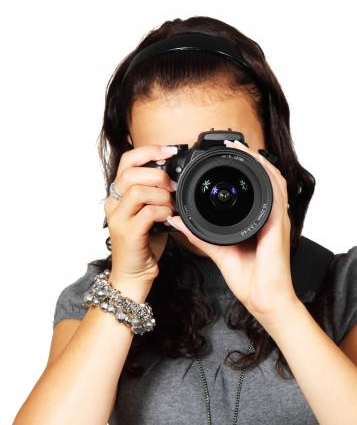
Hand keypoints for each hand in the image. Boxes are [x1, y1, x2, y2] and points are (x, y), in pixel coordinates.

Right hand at [104, 144, 178, 286]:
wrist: (133, 274)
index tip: (171, 151)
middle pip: (131, 172)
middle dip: (158, 174)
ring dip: (162, 195)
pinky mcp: (128, 233)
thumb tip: (174, 177)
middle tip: (173, 186)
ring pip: (139, 191)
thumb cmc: (143, 244)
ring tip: (171, 206)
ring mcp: (118, 218)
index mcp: (118, 194)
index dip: (149, 151)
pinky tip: (170, 218)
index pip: (127, 161)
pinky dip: (163, 212)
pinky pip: (147, 212)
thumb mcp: (148, 213)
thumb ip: (155, 194)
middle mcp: (113, 203)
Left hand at [166, 139, 297, 319]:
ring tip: (241, 148)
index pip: (252, 190)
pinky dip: (268, 177)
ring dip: (258, 162)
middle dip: (250, 159)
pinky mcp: (279, 226)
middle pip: (265, 179)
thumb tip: (179, 222)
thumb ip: (200, 236)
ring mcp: (277, 221)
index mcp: (257, 223)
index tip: (223, 157)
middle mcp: (270, 218)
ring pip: (273, 181)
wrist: (265, 301)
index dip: (242, 170)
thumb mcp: (219, 252)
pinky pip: (276, 195)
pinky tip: (258, 165)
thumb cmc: (250, 281)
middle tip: (231, 143)